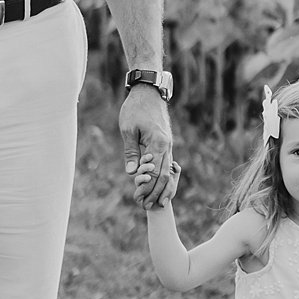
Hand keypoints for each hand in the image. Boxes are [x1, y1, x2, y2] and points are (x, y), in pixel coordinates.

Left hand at [121, 85, 174, 206]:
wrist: (148, 91)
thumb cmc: (135, 108)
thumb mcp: (128, 130)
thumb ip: (131, 152)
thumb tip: (133, 173)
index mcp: (158, 143)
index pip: (154, 173)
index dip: (147, 188)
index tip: (139, 200)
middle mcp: (167, 146)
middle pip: (165, 175)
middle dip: (157, 193)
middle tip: (148, 207)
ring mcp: (168, 144)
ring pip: (169, 171)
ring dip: (164, 188)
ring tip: (159, 203)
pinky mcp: (166, 143)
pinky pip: (168, 164)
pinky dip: (166, 177)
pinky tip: (163, 187)